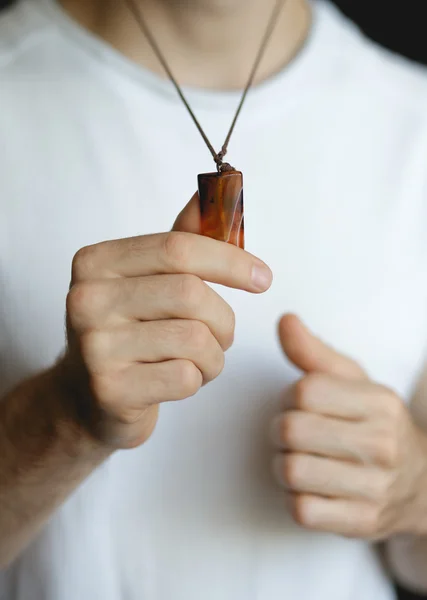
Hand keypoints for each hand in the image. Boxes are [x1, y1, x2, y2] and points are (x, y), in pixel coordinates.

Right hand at [58, 194, 271, 449]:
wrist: (85, 396)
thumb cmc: (128, 331)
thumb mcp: (146, 280)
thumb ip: (183, 237)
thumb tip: (222, 187)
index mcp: (97, 262)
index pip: (178, 247)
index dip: (230, 260)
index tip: (263, 277)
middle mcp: (86, 299)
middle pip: (191, 294)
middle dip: (224, 319)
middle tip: (222, 334)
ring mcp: (94, 347)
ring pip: (196, 339)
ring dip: (214, 354)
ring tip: (199, 359)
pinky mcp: (110, 390)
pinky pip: (186, 377)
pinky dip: (199, 380)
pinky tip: (180, 379)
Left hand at [271, 315, 426, 538]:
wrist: (421, 483)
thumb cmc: (375, 424)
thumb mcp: (352, 381)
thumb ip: (313, 352)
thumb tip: (285, 320)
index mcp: (379, 403)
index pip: (305, 391)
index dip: (289, 397)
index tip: (299, 404)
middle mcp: (381, 445)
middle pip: (291, 430)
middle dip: (280, 430)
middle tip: (293, 433)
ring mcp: (374, 487)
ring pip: (291, 470)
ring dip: (283, 464)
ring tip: (299, 459)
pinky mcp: (361, 522)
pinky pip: (302, 509)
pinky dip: (295, 498)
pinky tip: (310, 487)